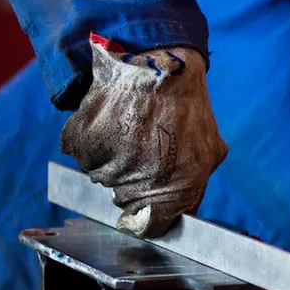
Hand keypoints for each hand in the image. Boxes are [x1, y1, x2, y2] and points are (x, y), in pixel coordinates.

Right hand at [60, 37, 228, 237]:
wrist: (159, 61)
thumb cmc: (186, 105)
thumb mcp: (208, 150)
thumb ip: (193, 188)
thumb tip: (180, 214)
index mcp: (176, 188)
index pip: (149, 227)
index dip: (146, 217)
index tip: (144, 205)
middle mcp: (140, 179)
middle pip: (122, 200)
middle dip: (131, 180)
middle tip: (143, 146)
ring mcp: (109, 161)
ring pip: (100, 175)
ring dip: (110, 157)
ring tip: (128, 126)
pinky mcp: (83, 141)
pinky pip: (81, 152)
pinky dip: (90, 138)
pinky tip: (110, 118)